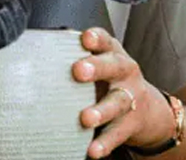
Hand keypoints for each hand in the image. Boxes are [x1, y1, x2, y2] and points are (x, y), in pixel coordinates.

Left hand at [73, 28, 173, 158]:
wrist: (148, 110)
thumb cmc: (110, 79)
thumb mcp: (100, 62)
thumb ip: (76, 55)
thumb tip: (37, 50)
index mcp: (112, 53)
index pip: (105, 41)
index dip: (96, 38)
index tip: (85, 39)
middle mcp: (124, 72)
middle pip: (113, 67)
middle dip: (96, 68)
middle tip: (78, 71)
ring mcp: (131, 98)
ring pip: (117, 103)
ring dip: (101, 111)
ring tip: (86, 118)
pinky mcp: (132, 123)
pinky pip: (117, 134)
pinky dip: (104, 143)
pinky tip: (92, 150)